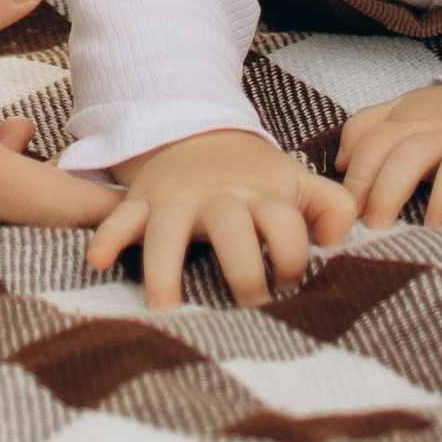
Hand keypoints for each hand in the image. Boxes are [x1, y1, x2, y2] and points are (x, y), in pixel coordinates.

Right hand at [84, 129, 356, 311]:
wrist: (198, 133)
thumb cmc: (255, 177)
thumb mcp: (297, 181)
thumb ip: (333, 206)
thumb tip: (343, 241)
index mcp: (261, 194)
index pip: (285, 226)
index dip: (294, 259)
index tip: (290, 284)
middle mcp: (219, 197)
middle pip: (232, 228)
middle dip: (243, 269)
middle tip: (250, 305)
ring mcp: (177, 199)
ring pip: (169, 230)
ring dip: (165, 268)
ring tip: (164, 308)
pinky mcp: (143, 202)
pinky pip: (120, 218)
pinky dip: (108, 237)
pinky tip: (97, 261)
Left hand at [335, 81, 441, 226]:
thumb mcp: (407, 110)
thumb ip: (368, 127)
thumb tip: (340, 161)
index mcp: (416, 122)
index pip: (378, 143)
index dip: (359, 177)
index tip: (348, 212)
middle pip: (412, 154)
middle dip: (389, 190)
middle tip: (376, 227)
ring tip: (432, 229)